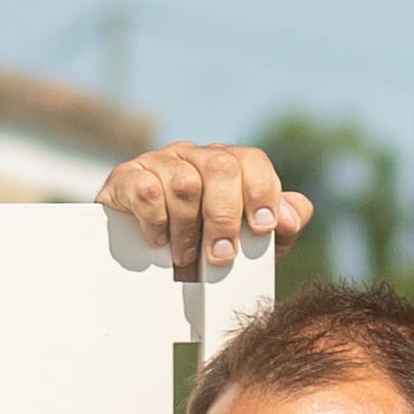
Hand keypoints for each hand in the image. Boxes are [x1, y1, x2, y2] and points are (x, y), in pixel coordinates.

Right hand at [98, 141, 313, 276]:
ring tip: (185, 258)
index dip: (261, 192)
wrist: (141, 253)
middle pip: (221, 167)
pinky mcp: (126, 177)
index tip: (261, 228)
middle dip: (225, 216)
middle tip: (220, 256)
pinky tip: (158, 240)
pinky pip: (146, 189)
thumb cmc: (202, 244)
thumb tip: (288, 217)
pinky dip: (155, 220)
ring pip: (184, 182)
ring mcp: (159, 162)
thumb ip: (280, 227)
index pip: (252, 161)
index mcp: (227, 164)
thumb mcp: (247, 240)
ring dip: (188, 228)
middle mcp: (195, 155)